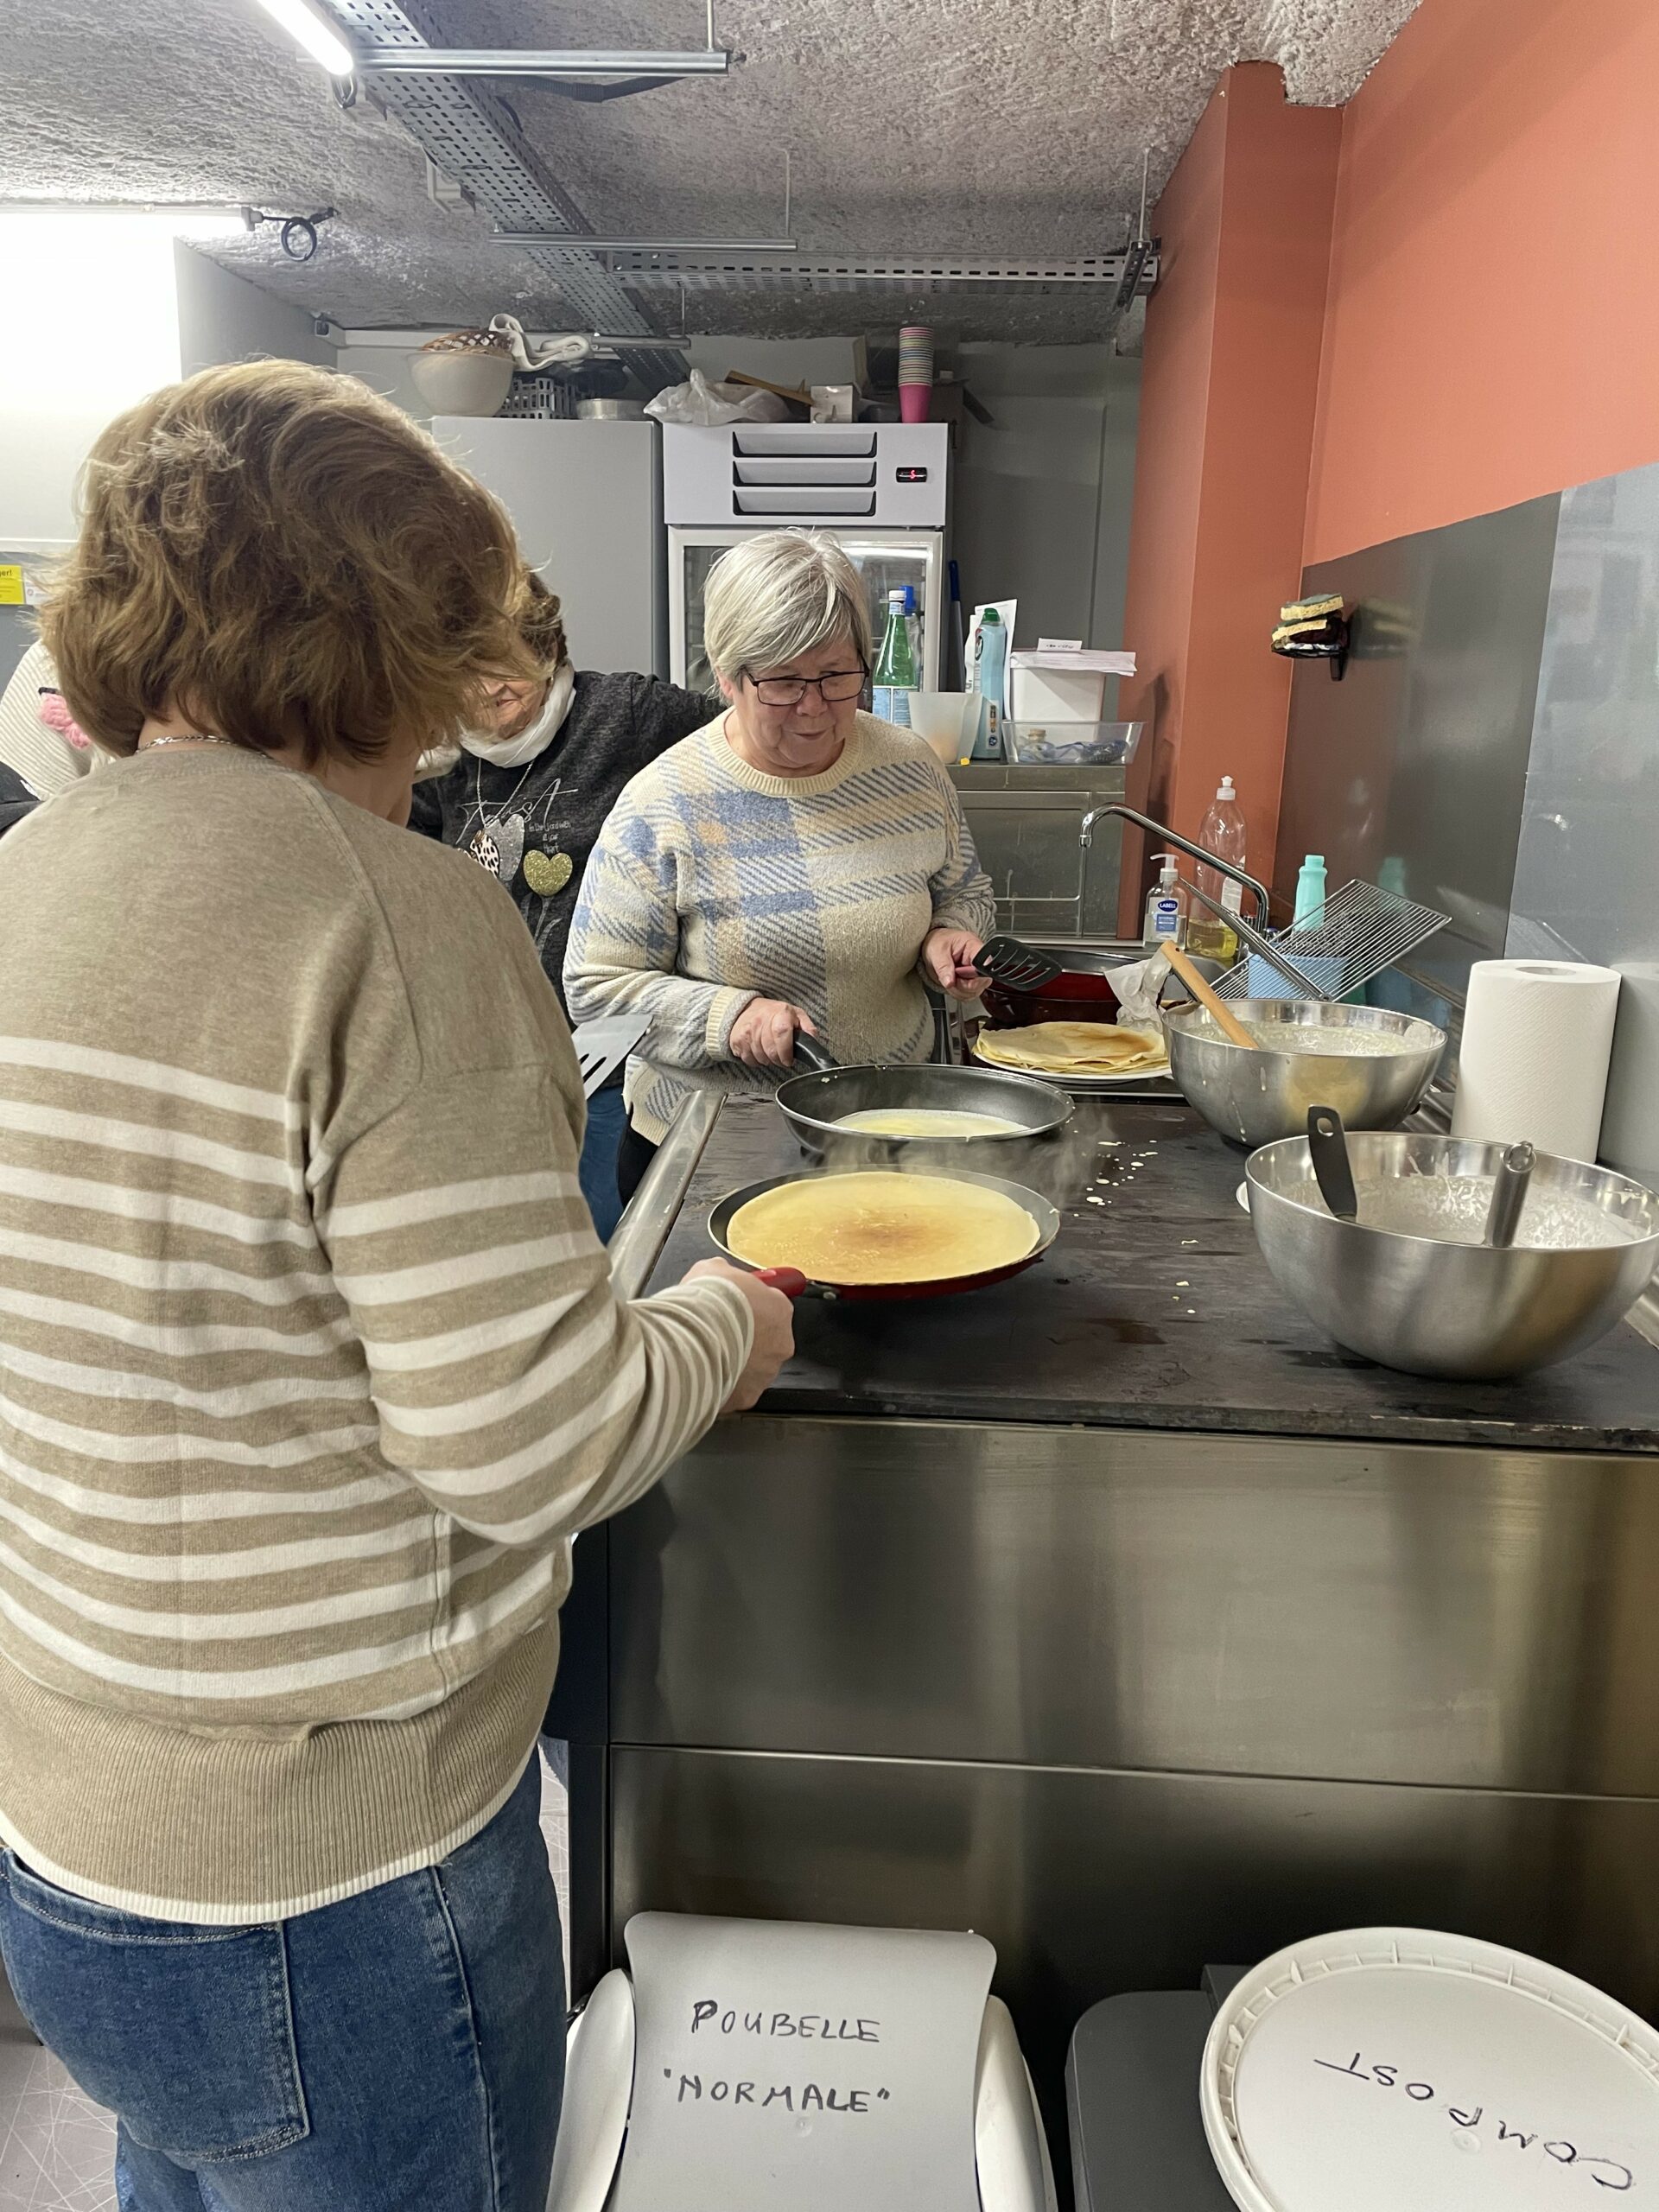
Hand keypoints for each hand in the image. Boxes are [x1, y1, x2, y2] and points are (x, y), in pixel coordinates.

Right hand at [684, 1260, 795, 1411]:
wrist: (693, 1336)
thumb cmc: (708, 1303)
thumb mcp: (713, 1270)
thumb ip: (724, 1274)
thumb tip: (719, 1274)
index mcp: (779, 1309)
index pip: (773, 1306)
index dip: (751, 1305)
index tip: (737, 1305)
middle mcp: (780, 1343)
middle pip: (766, 1340)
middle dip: (745, 1337)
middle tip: (718, 1330)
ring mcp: (766, 1372)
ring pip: (752, 1367)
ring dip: (734, 1361)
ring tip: (706, 1351)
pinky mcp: (748, 1395)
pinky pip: (736, 1389)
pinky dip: (722, 1383)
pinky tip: (703, 1371)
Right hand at [728, 999, 818, 1068]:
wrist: (748, 1008)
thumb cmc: (775, 1013)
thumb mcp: (796, 1014)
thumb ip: (807, 1028)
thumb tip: (813, 1041)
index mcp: (780, 1013)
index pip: (782, 1033)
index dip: (786, 1051)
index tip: (789, 1060)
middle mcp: (761, 1020)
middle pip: (771, 1050)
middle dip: (779, 1060)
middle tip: (782, 1058)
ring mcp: (747, 1030)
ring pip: (760, 1057)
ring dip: (767, 1060)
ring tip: (770, 1052)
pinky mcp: (737, 1039)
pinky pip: (748, 1059)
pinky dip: (755, 1060)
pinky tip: (759, 1051)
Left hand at [923, 927, 987, 999]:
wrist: (934, 946)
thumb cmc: (938, 943)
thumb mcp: (937, 952)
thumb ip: (944, 967)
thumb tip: (950, 982)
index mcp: (974, 946)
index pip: (985, 963)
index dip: (974, 974)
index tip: (959, 974)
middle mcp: (979, 960)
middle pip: (983, 981)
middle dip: (963, 985)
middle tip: (951, 977)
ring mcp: (977, 973)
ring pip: (976, 991)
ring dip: (959, 990)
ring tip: (950, 978)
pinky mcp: (973, 982)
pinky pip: (969, 995)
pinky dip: (958, 993)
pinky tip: (952, 983)